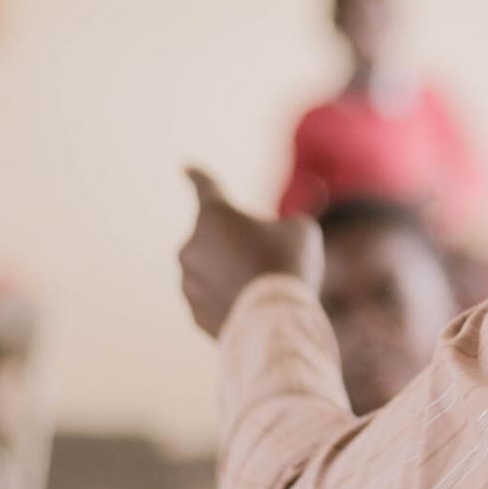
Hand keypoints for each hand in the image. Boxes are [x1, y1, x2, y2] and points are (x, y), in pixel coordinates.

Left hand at [179, 167, 321, 336]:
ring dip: (235, 277)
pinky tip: (254, 310)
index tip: (187, 168)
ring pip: (215, 273)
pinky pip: (215, 302)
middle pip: (218, 240)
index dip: (198, 177)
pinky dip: (232, 303)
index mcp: (214, 215)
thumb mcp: (300, 231)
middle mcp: (192, 245)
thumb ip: (284, 227)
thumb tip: (277, 239)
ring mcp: (188, 282)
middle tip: (269, 262)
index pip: (205, 188)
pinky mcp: (194, 313)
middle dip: (238, 248)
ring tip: (264, 290)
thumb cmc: (288, 264)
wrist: (274, 320)